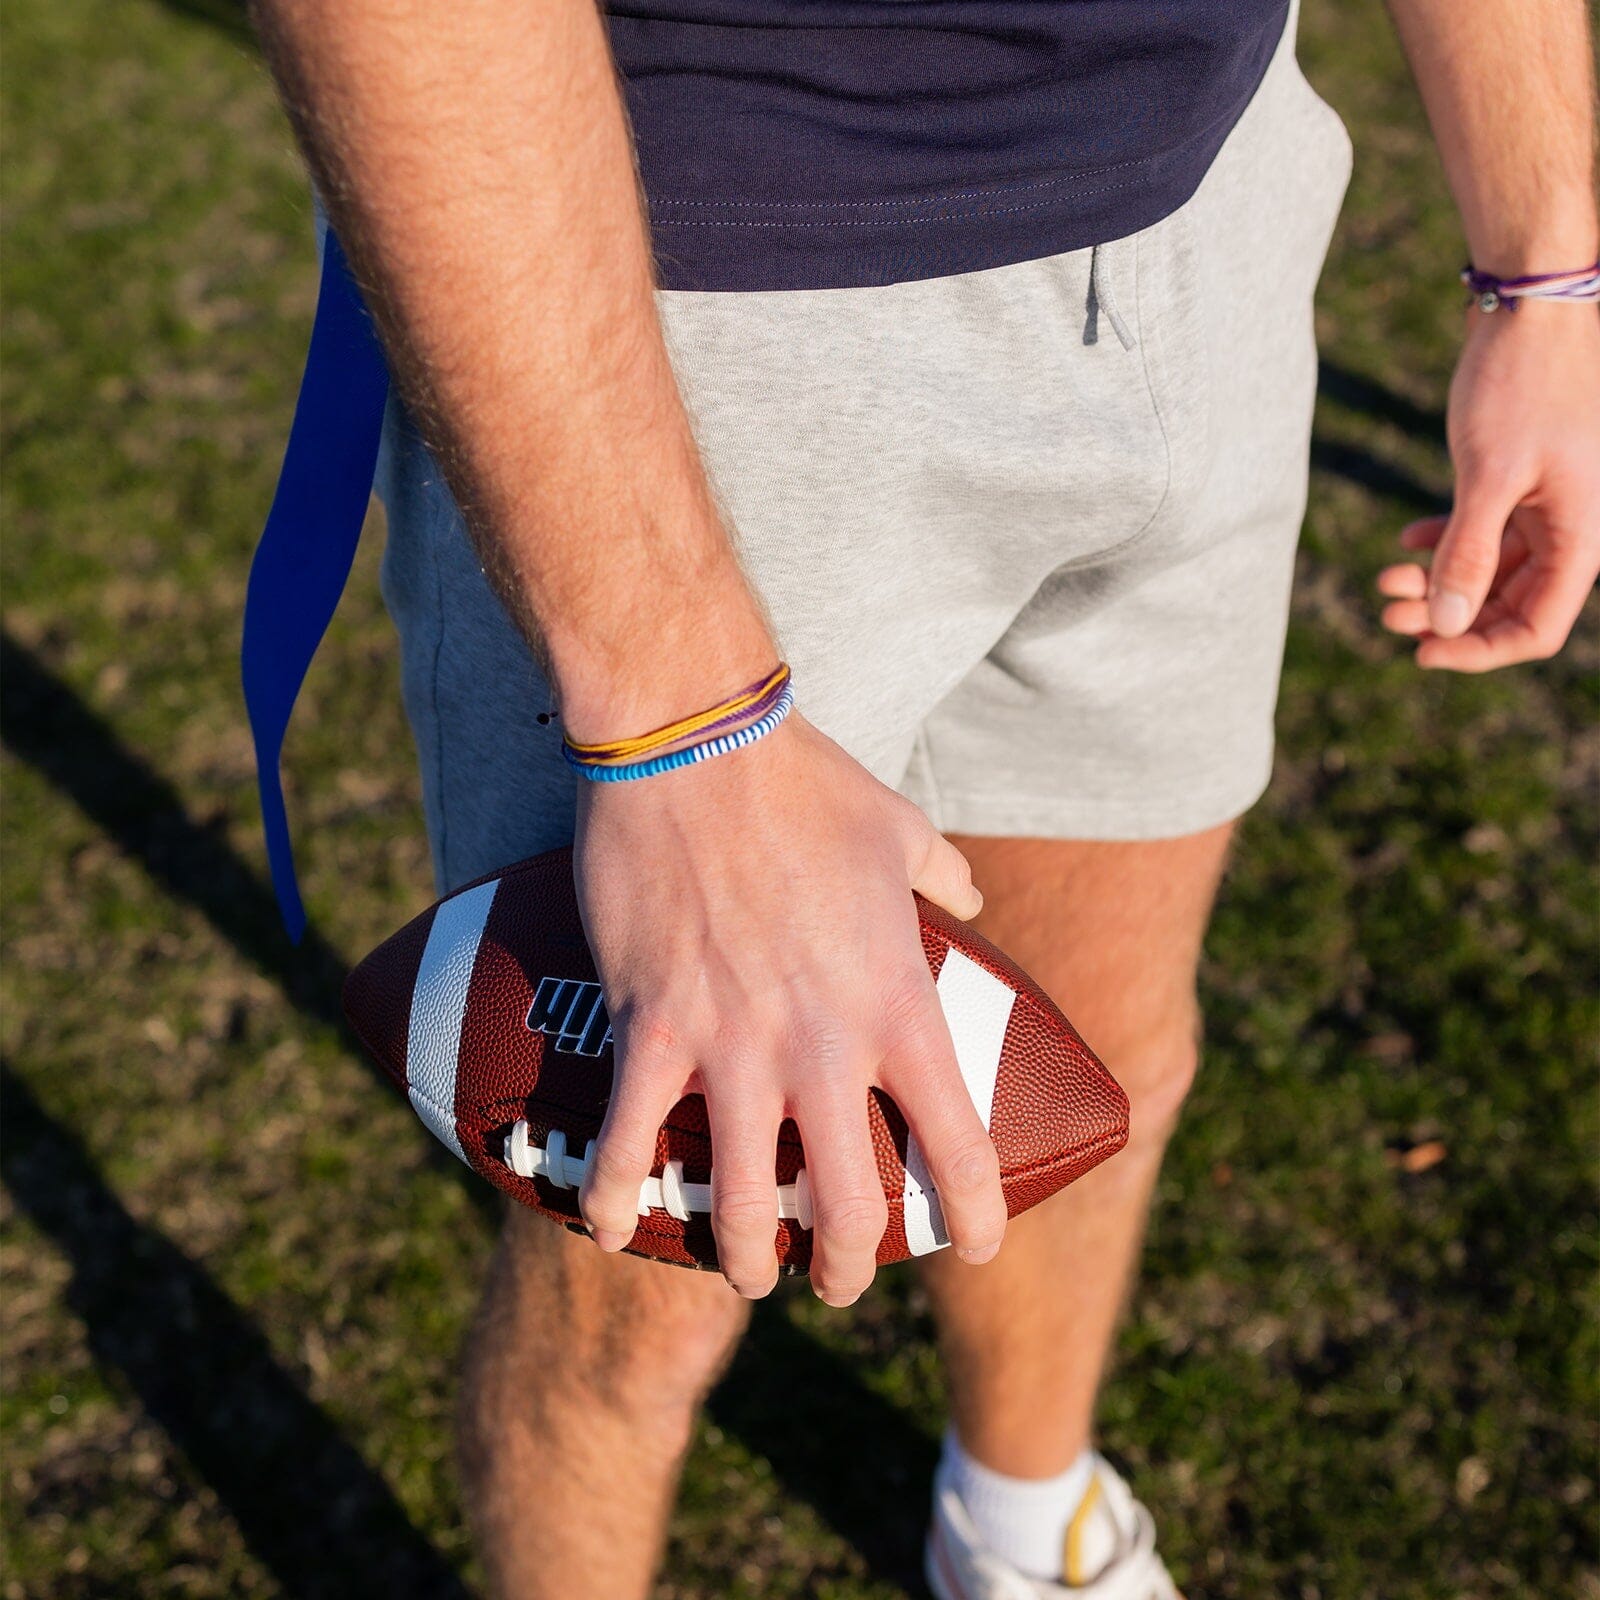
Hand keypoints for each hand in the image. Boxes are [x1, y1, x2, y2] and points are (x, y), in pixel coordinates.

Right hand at [570, 713, 1006, 1304]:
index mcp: (898, 1005)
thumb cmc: (806, 783)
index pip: (960, 1148)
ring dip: (747, 1260)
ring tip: (749, 1273)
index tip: (973, 1244)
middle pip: (849, 1207)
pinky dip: (617, 1200)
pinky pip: (628, 1145)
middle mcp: (824, 1048)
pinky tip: (610, 1227)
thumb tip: (970, 891)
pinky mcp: (649, 1030)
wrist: (696, 743)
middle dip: (851, 1266)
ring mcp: (733, 1047)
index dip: (974, 1217)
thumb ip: (947, 875)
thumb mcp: (903, 828)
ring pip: (742, 1205)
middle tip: (844, 1276)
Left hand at [1377, 302, 1599, 669]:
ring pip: (1489, 569)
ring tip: (1384, 581)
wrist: (1531, 304)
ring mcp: (1545, 503)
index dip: (1479, 651)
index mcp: (1582, 535)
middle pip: (1507, 604)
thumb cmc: (1521, 383)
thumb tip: (1449, 624)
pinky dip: (1444, 542)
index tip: (1421, 653)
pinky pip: (1484, 531)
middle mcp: (1570, 526)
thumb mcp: (1489, 474)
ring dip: (1437, 582)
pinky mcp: (1520, 479)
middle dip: (1447, 616)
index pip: (1537, 628)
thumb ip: (1468, 552)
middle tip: (1385, 612)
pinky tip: (1404, 542)